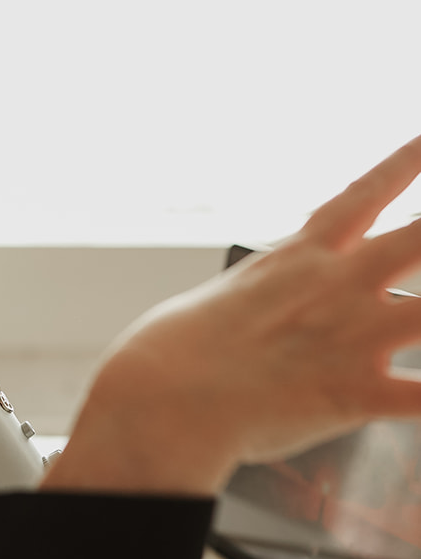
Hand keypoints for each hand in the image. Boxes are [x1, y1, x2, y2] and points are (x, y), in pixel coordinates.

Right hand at [45, 133, 420, 496]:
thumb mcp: (227, 298)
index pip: (367, 193)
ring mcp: (352, 335)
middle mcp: (338, 285)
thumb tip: (278, 296)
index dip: (408, 162)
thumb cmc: (173, 352)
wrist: (162, 395)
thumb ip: (273, 290)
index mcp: (302, 255)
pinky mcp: (354, 392)